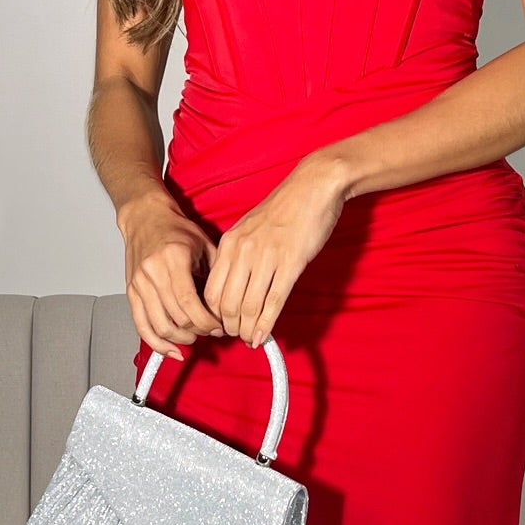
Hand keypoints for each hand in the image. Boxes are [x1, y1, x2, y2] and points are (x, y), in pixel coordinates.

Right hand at [119, 189, 223, 357]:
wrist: (145, 218)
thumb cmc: (176, 230)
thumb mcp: (205, 245)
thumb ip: (217, 274)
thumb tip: (229, 305)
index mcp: (173, 259)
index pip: (189, 303)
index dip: (206, 322)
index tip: (218, 327)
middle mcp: (153, 272)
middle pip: (176, 318)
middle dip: (198, 331)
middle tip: (211, 332)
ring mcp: (139, 284)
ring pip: (160, 326)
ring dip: (180, 339)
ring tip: (194, 337)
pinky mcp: (131, 292)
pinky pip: (141, 326)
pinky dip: (156, 343)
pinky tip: (170, 350)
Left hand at [204, 154, 349, 344]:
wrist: (313, 186)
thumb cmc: (285, 208)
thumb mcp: (249, 227)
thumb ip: (239, 254)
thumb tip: (234, 285)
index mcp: (230, 243)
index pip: (211, 290)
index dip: (213, 315)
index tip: (222, 324)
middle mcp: (243, 251)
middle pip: (226, 303)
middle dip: (229, 327)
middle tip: (236, 336)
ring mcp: (267, 258)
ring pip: (248, 306)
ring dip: (247, 329)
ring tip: (250, 339)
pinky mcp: (290, 263)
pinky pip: (273, 302)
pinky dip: (266, 325)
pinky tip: (263, 336)